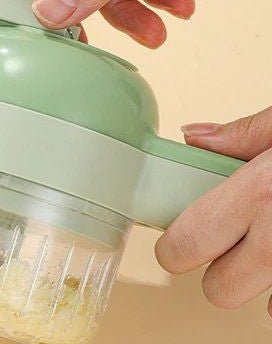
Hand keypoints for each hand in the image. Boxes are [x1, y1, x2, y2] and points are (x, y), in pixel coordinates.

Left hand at [156, 106, 271, 314]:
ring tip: (256, 241)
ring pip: (258, 301)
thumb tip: (195, 136)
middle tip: (216, 243)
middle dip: (211, 268)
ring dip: (250, 278)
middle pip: (219, 289)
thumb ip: (244, 133)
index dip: (174, 247)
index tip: (172, 241)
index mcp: (262, 191)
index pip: (189, 242)